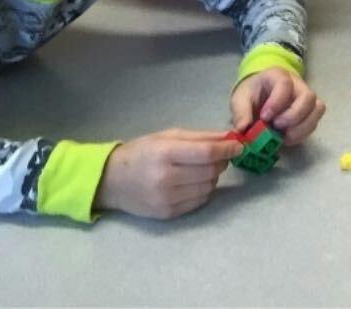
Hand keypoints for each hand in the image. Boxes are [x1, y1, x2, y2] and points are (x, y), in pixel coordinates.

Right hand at [95, 129, 241, 219]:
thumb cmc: (142, 152)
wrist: (111, 181)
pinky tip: (194, 182)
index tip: (239, 146)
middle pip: (210, 171)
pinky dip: (204, 190)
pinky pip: (199, 201)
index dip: (227, 150)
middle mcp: (166, 179)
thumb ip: (200, 137)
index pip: (207, 154)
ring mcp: (166, 199)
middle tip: (220, 155)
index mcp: (165, 154)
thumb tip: (229, 138)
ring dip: (213, 176)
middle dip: (222, 162)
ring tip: (203, 168)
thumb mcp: (168, 136)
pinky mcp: (168, 214)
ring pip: (208, 187)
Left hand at [230, 67, 324, 145]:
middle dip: (294, 116)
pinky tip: (287, 138)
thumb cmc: (252, 93)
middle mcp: (297, 85)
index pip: (285, 84)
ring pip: (317, 109)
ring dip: (302, 127)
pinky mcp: (309, 112)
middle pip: (308, 97)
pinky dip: (303, 133)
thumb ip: (241, 113)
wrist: (260, 94)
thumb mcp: (240, 99)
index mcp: (278, 76)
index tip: (265, 117)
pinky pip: (315, 122)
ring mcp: (306, 99)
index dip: (277, 102)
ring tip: (283, 136)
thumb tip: (243, 129)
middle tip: (277, 126)